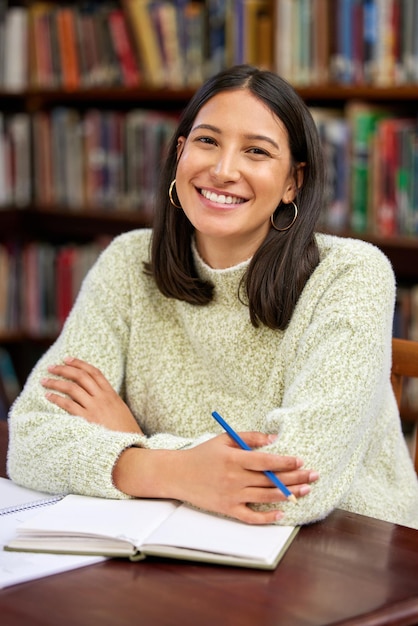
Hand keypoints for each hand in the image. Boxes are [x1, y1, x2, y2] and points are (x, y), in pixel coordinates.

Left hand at [42, 357, 142, 433]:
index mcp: (111, 394)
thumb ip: (109, 401)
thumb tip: (97, 395)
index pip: (94, 372)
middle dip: (64, 369)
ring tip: (45, 381)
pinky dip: (57, 399)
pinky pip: (68, 405)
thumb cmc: (125, 432)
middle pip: (81, 376)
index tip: (67, 359)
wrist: (129, 447)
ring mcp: (95, 408)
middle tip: (51, 367)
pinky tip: (49, 396)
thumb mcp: (121, 411)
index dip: (80, 364)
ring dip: (56, 382)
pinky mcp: (87, 420)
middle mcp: (102, 398)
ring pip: (72, 388)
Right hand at [113, 432, 318, 523]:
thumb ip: (249, 437)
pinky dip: (267, 517)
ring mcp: (231, 496)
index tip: (300, 461)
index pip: (265, 461)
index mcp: (233, 458)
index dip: (285, 462)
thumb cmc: (202, 454)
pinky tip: (281, 513)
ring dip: (288, 494)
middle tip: (314, 476)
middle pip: (270, 480)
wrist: (177, 474)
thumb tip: (273, 439)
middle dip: (295, 478)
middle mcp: (234, 478)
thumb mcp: (223, 438)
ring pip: (265, 497)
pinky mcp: (227, 509)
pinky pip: (250, 517)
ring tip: (305, 491)